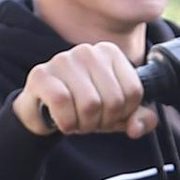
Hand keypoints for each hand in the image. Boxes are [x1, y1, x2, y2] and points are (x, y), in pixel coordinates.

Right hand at [13, 40, 155, 141]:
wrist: (43, 112)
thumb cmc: (82, 107)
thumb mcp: (116, 115)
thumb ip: (139, 119)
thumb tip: (136, 127)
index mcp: (110, 53)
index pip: (134, 92)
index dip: (124, 114)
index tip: (108, 113)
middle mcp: (88, 51)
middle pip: (113, 101)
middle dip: (103, 121)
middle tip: (89, 120)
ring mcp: (63, 60)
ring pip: (90, 104)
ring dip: (84, 125)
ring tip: (76, 120)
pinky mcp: (41, 74)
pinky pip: (62, 103)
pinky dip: (66, 122)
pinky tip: (62, 120)